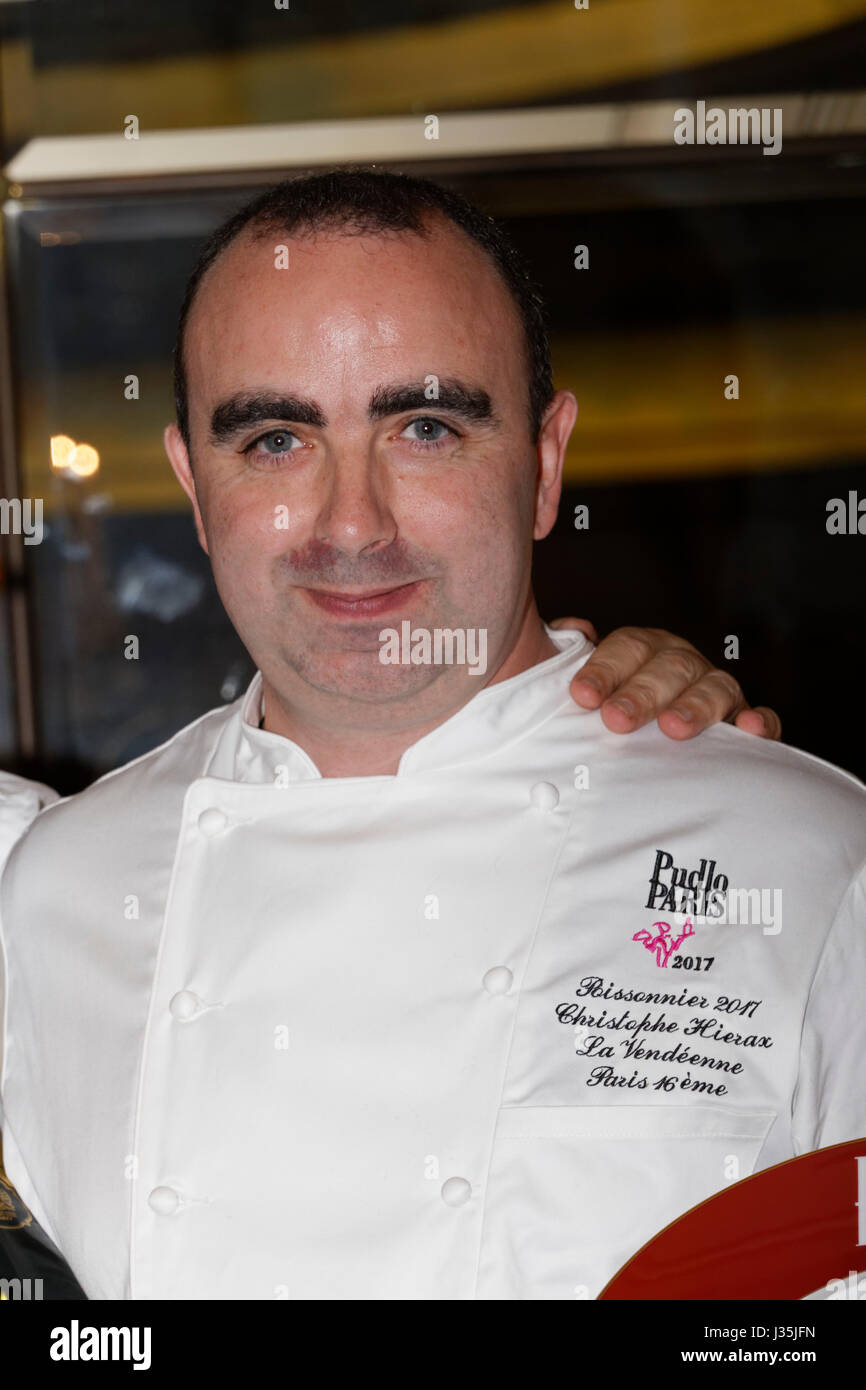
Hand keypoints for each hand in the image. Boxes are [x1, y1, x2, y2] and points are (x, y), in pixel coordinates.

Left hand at [549, 619, 781, 740]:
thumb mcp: (582, 687)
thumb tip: (570, 630)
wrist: (635, 746)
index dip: (604, 669)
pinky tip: (749, 731)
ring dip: (695, 706)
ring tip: (672, 728)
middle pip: (668, 668)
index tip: (582, 696)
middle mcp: (680, 664)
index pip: (625, 648)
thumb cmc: (606, 713)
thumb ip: (563, 658)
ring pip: (714, 687)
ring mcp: (715, 691)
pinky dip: (760, 722)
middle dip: (642, 693)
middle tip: (617, 720)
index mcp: (641, 651)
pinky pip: (761, 718)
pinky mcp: (744, 722)